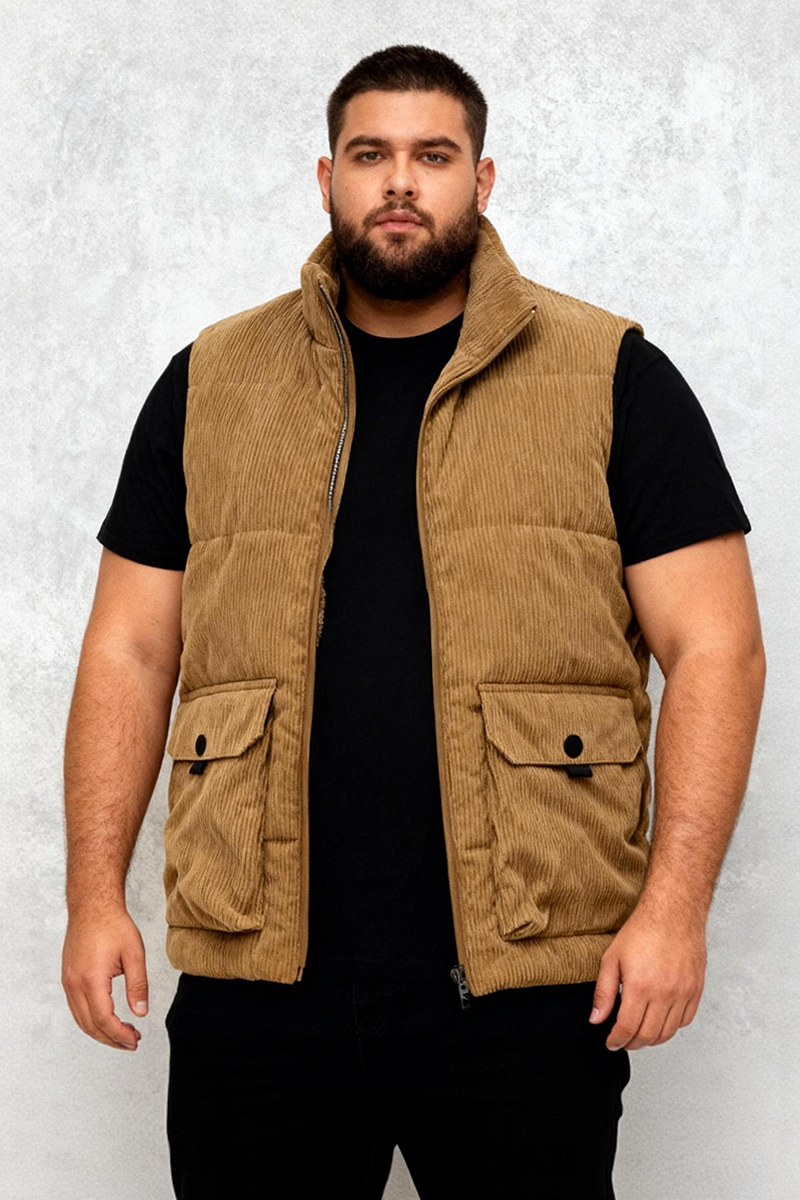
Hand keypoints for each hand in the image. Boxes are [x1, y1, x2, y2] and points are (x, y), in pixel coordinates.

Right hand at [62, 906, 148, 1050]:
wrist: (92, 906)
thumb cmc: (113, 925)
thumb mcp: (134, 954)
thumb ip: (138, 985)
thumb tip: (141, 1013)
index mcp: (92, 980)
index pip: (104, 1020)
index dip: (120, 1035)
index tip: (135, 1039)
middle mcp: (75, 984)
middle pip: (90, 1026)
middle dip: (112, 1039)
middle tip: (132, 1042)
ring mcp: (68, 982)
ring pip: (81, 1020)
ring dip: (101, 1032)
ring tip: (123, 1034)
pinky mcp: (68, 978)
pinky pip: (76, 1008)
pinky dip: (91, 1020)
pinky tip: (107, 1019)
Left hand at [588, 901, 706, 1050]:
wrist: (673, 912)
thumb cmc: (643, 930)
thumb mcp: (612, 958)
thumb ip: (603, 992)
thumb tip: (597, 1018)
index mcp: (640, 986)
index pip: (627, 1028)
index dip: (617, 1040)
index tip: (612, 1042)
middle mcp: (664, 993)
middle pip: (649, 1035)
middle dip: (633, 1043)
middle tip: (624, 1041)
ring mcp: (683, 993)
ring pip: (668, 1032)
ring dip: (652, 1039)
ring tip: (640, 1034)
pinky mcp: (696, 990)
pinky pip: (685, 1020)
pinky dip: (672, 1027)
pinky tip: (660, 1020)